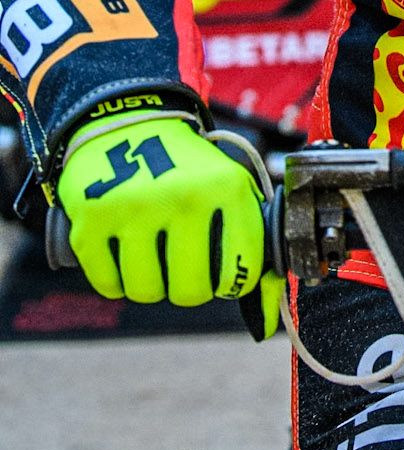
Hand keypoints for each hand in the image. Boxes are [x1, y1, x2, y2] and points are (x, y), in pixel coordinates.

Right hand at [57, 116, 264, 305]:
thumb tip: (266, 325)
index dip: (231, 283)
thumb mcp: (231, 194)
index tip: (222, 270)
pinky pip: (108, 284)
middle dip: (187, 285)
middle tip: (181, 259)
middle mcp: (183, 196)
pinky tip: (122, 245)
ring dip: (150, 281)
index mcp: (227, 189)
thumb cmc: (189, 172)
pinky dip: (114, 276)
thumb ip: (253, 254)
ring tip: (152, 248)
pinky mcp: (92, 220)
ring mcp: (134, 208)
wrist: (128, 124)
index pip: (241, 274)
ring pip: (147, 292)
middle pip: (191, 292)